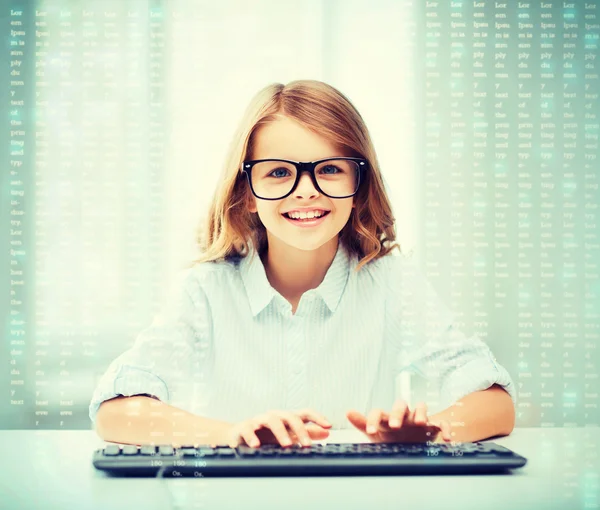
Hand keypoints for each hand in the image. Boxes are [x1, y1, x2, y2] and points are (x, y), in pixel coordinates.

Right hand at [217, 408, 331, 448]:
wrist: (238, 437)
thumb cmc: (266, 436)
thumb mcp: (288, 435)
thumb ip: (307, 434)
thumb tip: (326, 433)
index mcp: (286, 418)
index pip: (304, 413)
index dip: (317, 417)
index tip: (329, 426)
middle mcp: (274, 416)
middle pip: (290, 416)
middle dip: (300, 430)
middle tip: (308, 445)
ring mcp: (259, 420)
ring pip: (272, 420)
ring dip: (280, 432)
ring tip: (287, 445)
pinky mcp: (244, 427)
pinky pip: (248, 429)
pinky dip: (252, 436)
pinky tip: (256, 445)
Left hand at [346, 400, 451, 443]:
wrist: (413, 445)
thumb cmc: (390, 438)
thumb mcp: (376, 433)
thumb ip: (363, 423)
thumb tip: (347, 411)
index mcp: (387, 417)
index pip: (379, 412)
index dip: (374, 419)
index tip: (371, 431)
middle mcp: (403, 415)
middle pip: (400, 405)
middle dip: (398, 414)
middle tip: (395, 426)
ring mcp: (418, 420)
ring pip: (421, 408)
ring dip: (421, 413)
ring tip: (421, 423)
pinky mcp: (433, 427)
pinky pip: (441, 423)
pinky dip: (445, 428)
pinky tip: (447, 438)